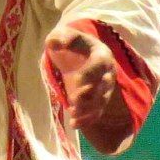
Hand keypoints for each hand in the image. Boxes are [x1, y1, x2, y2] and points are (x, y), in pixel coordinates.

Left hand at [43, 23, 130, 146]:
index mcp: (102, 55)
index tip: (76, 81)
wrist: (80, 54)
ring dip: (88, 110)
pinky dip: (87, 120)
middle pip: (103, 86)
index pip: (99, 65)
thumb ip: (60, 37)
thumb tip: (52, 43)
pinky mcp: (98, 100)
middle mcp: (107, 73)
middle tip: (75, 101)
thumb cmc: (72, 44)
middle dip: (90, 95)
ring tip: (73, 115)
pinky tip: (74, 124)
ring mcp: (104, 89)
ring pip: (101, 102)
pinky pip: (97, 112)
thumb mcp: (65, 35)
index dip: (89, 74)